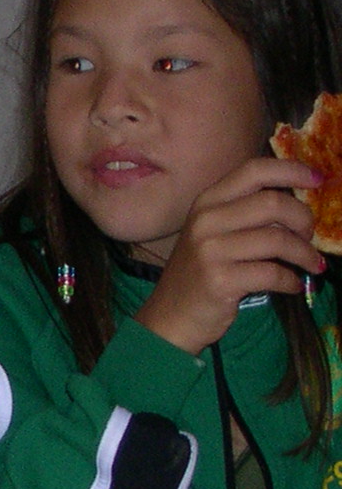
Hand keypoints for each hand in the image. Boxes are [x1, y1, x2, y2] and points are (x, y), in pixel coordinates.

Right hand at [133, 158, 323, 354]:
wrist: (170, 317)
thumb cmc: (200, 273)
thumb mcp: (214, 234)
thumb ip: (246, 214)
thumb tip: (299, 206)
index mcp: (206, 203)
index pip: (253, 171)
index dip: (291, 170)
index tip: (318, 180)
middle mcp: (205, 221)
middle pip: (273, 203)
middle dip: (304, 220)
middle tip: (309, 236)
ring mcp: (210, 250)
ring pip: (278, 239)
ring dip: (305, 254)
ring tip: (312, 265)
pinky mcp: (220, 280)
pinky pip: (273, 273)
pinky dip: (292, 281)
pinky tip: (292, 285)